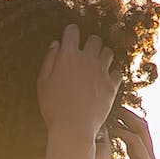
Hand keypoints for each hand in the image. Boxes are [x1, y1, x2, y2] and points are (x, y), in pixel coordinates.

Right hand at [36, 24, 117, 150]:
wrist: (73, 127)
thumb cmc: (53, 107)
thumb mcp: (42, 83)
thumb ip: (49, 60)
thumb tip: (56, 44)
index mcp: (68, 56)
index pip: (72, 31)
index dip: (71, 32)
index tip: (71, 38)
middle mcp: (87, 59)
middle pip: (95, 39)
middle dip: (90, 43)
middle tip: (85, 54)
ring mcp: (102, 71)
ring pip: (108, 52)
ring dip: (102, 56)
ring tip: (96, 66)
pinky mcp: (112, 85)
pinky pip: (117, 72)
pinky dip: (111, 74)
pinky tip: (104, 80)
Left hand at [106, 105, 159, 158]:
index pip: (133, 137)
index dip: (123, 124)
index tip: (107, 115)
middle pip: (140, 129)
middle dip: (127, 115)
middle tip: (111, 105)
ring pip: (142, 132)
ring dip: (127, 119)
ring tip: (114, 110)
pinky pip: (138, 146)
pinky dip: (126, 135)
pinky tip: (114, 129)